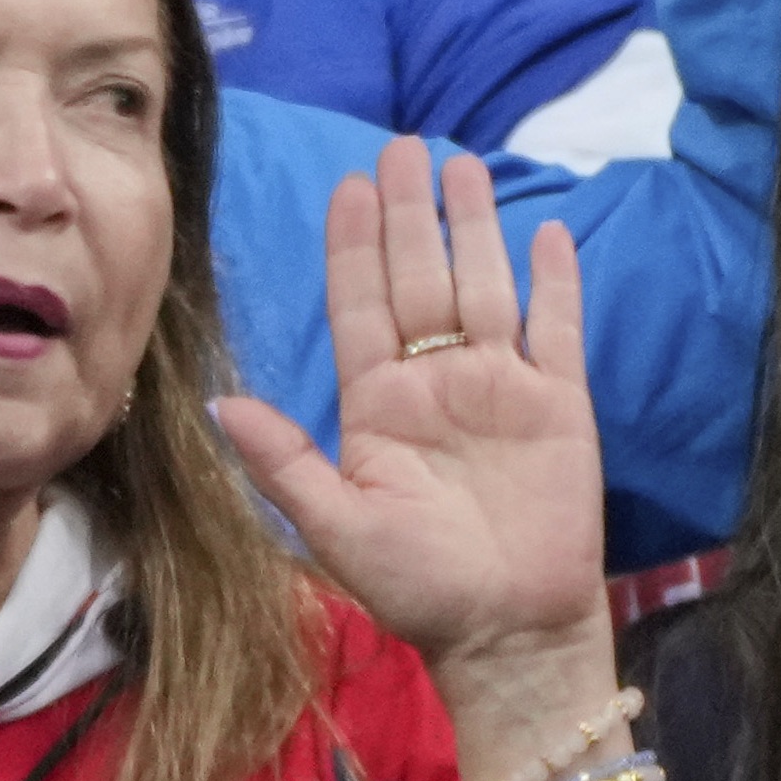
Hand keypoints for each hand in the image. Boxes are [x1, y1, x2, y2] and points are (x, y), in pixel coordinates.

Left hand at [224, 143, 609, 675]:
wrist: (508, 634)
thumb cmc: (418, 588)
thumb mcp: (336, 526)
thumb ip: (284, 462)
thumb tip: (220, 404)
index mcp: (378, 404)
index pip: (361, 306)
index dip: (354, 246)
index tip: (345, 185)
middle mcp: (435, 384)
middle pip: (420, 279)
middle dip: (409, 214)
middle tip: (400, 146)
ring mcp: (500, 389)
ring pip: (483, 287)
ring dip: (474, 228)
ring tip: (462, 165)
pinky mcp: (560, 407)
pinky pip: (556, 329)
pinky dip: (554, 281)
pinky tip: (545, 230)